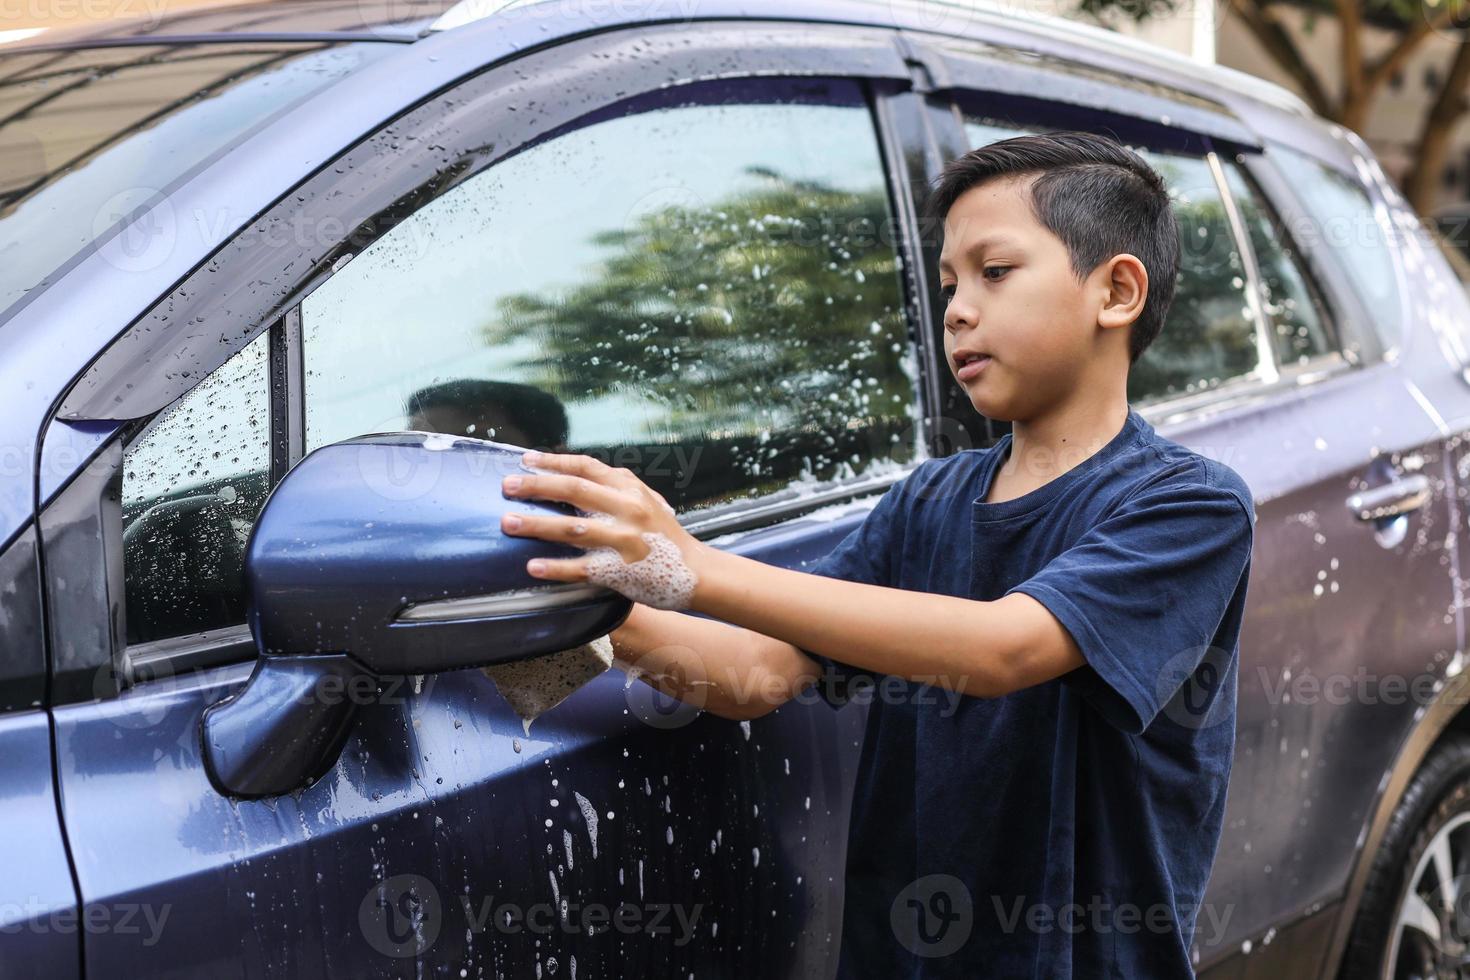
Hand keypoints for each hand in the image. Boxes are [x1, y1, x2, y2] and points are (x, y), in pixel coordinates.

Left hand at [499, 450, 709, 605]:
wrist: (697, 572)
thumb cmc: (665, 536)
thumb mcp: (646, 501)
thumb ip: (616, 488)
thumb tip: (575, 475)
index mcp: (630, 488)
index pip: (586, 467)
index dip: (553, 462)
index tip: (525, 460)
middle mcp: (628, 509)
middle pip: (574, 491)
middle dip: (536, 486)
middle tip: (506, 485)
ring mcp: (625, 540)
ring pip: (572, 528)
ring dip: (537, 524)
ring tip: (508, 523)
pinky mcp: (622, 571)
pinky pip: (582, 568)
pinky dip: (555, 567)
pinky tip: (532, 566)